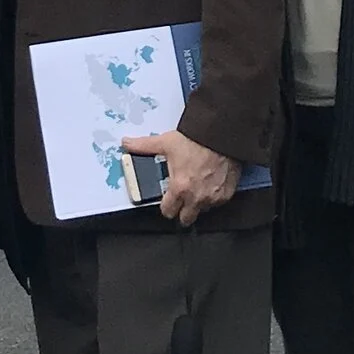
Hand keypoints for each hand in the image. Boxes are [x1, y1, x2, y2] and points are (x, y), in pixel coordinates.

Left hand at [121, 130, 236, 226]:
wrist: (221, 135)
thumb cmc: (195, 140)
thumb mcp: (166, 142)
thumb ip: (144, 146)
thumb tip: (127, 143)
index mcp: (179, 188)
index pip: (168, 212)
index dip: (166, 206)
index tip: (168, 200)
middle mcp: (196, 198)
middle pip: (186, 219)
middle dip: (182, 211)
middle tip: (182, 198)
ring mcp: (213, 198)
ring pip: (203, 211)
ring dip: (199, 203)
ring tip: (197, 187)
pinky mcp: (226, 194)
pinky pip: (217, 203)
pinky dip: (213, 196)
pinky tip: (211, 183)